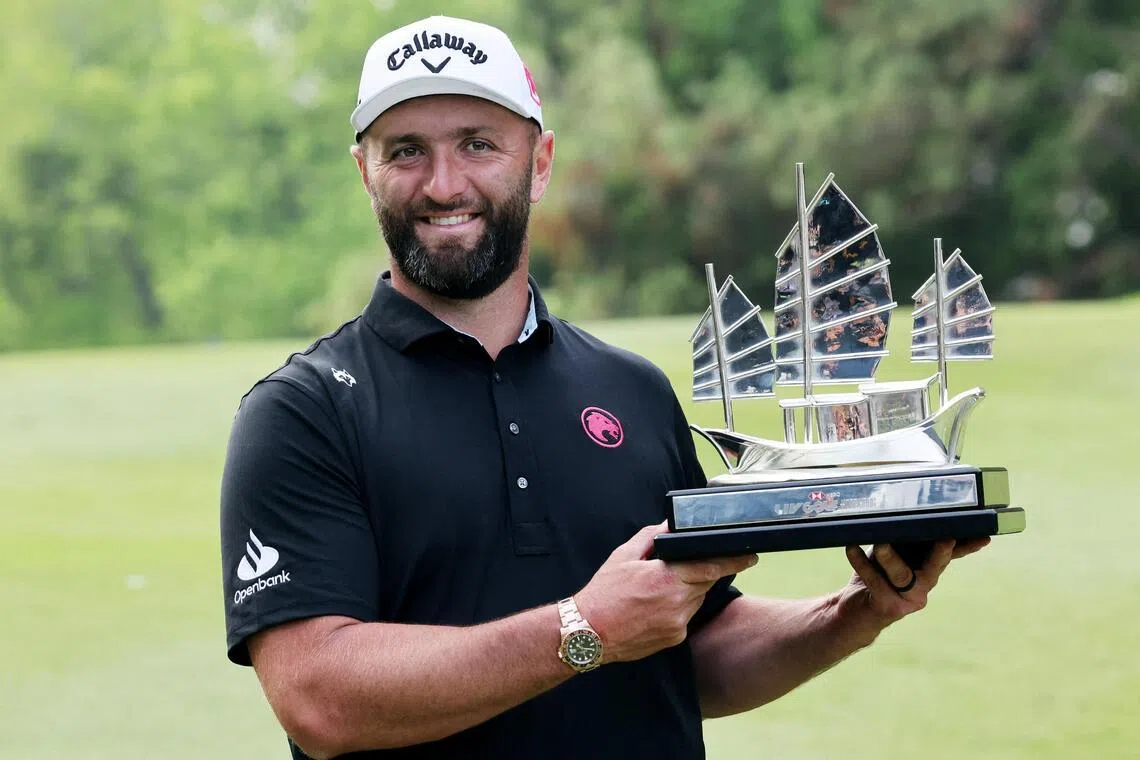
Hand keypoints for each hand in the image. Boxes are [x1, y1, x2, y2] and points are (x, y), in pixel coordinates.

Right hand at [575, 523, 756, 663]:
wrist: (588, 632)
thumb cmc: (603, 593)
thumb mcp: (623, 556)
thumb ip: (651, 538)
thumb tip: (668, 526)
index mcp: (666, 578)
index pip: (710, 567)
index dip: (733, 561)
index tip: (750, 556)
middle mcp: (676, 603)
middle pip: (704, 583)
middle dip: (701, 573)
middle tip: (686, 567)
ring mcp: (677, 623)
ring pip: (696, 600)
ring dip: (688, 590)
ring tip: (661, 588)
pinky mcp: (674, 638)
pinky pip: (686, 616)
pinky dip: (679, 607)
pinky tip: (657, 606)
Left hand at [838, 538, 989, 639]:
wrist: (856, 609)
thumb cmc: (876, 574)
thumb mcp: (892, 552)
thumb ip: (904, 536)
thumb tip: (905, 506)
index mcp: (929, 566)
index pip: (952, 553)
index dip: (968, 545)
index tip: (984, 536)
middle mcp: (925, 583)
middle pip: (937, 565)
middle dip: (941, 552)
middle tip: (946, 538)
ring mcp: (909, 598)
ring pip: (902, 575)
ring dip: (890, 557)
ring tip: (880, 543)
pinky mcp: (889, 607)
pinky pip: (875, 582)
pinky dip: (862, 564)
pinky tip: (851, 548)